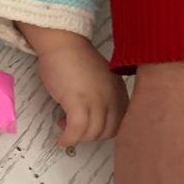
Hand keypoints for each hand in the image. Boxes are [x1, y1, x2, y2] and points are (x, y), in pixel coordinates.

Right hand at [20, 25, 127, 145]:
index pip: (121, 123)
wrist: (62, 44)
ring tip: (65, 126)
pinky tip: (62, 139)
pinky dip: (69, 138)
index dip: (103, 130)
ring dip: (77, 137)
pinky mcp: (78, 102)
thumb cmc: (74, 59)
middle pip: (108, 132)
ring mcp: (96, 100)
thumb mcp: (98, 80)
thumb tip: (94, 116)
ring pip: (92, 133)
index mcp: (119, 91)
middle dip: (90, 135)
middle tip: (75, 128)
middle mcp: (112, 97)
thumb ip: (102, 97)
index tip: (90, 128)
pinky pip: (76, 130)